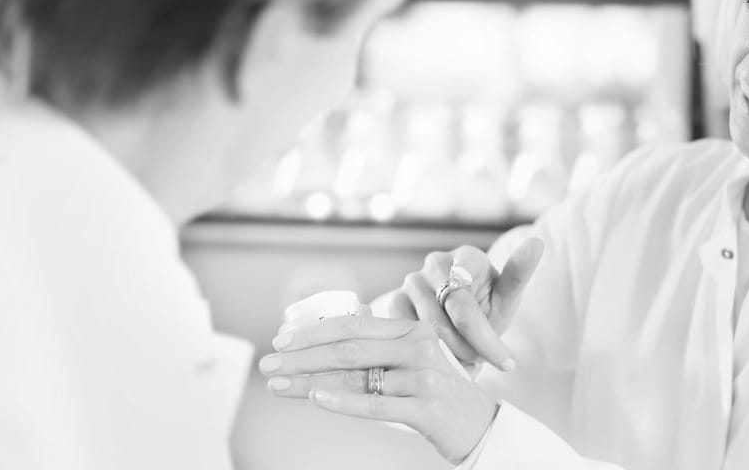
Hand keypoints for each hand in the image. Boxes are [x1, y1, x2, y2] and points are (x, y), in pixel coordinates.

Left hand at [260, 316, 498, 463]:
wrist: (479, 424)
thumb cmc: (436, 391)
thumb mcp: (414, 358)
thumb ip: (380, 346)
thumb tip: (323, 342)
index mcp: (412, 329)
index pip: (353, 324)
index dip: (314, 331)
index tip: (281, 339)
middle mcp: (419, 348)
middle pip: (348, 349)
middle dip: (302, 356)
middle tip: (269, 363)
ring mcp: (423, 378)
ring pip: (356, 377)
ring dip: (309, 381)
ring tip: (278, 385)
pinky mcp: (426, 409)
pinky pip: (375, 405)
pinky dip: (342, 401)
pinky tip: (316, 398)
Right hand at [387, 238, 544, 370]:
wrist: (458, 321)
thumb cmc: (488, 308)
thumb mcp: (507, 297)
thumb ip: (520, 273)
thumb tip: (537, 242)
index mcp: (467, 256)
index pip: (474, 301)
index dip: (486, 338)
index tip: (507, 364)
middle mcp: (436, 263)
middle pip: (451, 317)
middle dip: (471, 348)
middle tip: (483, 364)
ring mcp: (411, 281)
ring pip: (428, 330)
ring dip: (450, 354)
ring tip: (465, 360)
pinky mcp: (393, 301)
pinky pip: (407, 335)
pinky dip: (426, 352)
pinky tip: (441, 359)